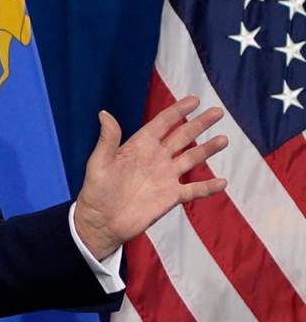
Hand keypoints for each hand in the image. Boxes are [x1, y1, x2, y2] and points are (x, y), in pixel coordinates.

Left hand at [74, 96, 227, 259]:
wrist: (102, 221)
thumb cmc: (96, 189)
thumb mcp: (99, 162)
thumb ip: (108, 139)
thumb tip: (104, 113)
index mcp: (139, 146)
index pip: (162, 123)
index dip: (178, 111)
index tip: (194, 99)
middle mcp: (155, 158)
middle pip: (182, 136)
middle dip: (199, 124)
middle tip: (218, 111)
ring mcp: (165, 177)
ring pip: (191, 159)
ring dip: (207, 149)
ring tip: (224, 139)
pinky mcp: (170, 197)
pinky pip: (194, 190)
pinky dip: (208, 187)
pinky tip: (223, 182)